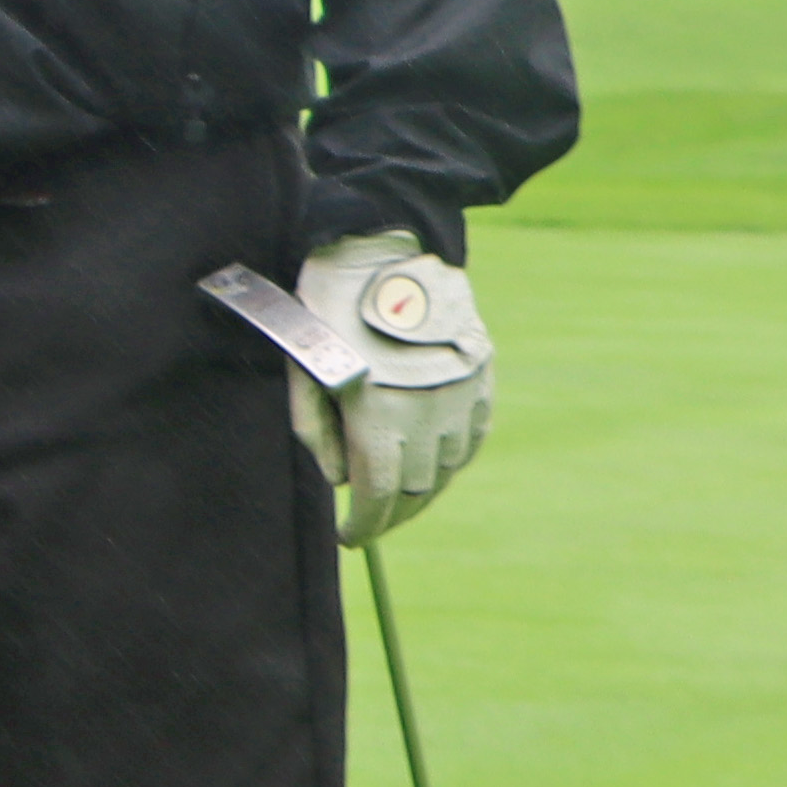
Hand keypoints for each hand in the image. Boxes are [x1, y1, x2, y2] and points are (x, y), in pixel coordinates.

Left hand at [286, 236, 490, 542]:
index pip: (379, 495)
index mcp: (380, 415)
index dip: (365, 525)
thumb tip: (338, 479)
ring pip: (447, 468)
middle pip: (416, 490)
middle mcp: (429, 412)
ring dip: (422, 489)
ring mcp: (463, 394)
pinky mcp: (482, 377)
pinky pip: (471, 438)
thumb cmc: (329, 310)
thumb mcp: (305, 371)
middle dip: (391, 513)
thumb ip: (316, 433)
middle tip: (372, 521)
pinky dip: (450, 459)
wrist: (383, 249)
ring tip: (398, 494)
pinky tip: (431, 460)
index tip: (349, 537)